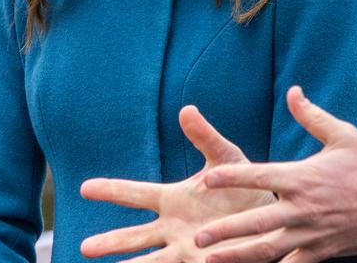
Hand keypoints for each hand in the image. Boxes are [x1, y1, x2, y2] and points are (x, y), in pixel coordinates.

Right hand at [80, 105, 275, 260]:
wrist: (272, 216)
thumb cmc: (244, 186)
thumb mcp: (226, 158)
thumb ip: (205, 138)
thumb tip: (186, 109)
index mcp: (173, 199)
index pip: (135, 194)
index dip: (111, 190)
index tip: (85, 188)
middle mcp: (172, 228)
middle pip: (135, 237)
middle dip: (111, 242)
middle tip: (84, 248)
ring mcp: (186, 250)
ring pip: (151, 262)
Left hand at [194, 86, 356, 262]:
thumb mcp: (342, 135)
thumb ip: (311, 116)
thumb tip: (292, 91)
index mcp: (302, 177)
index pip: (258, 176)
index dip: (231, 178)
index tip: (207, 180)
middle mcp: (302, 207)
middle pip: (255, 221)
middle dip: (225, 231)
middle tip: (198, 238)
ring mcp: (311, 233)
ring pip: (268, 249)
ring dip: (238, 256)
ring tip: (210, 260)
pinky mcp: (322, 251)